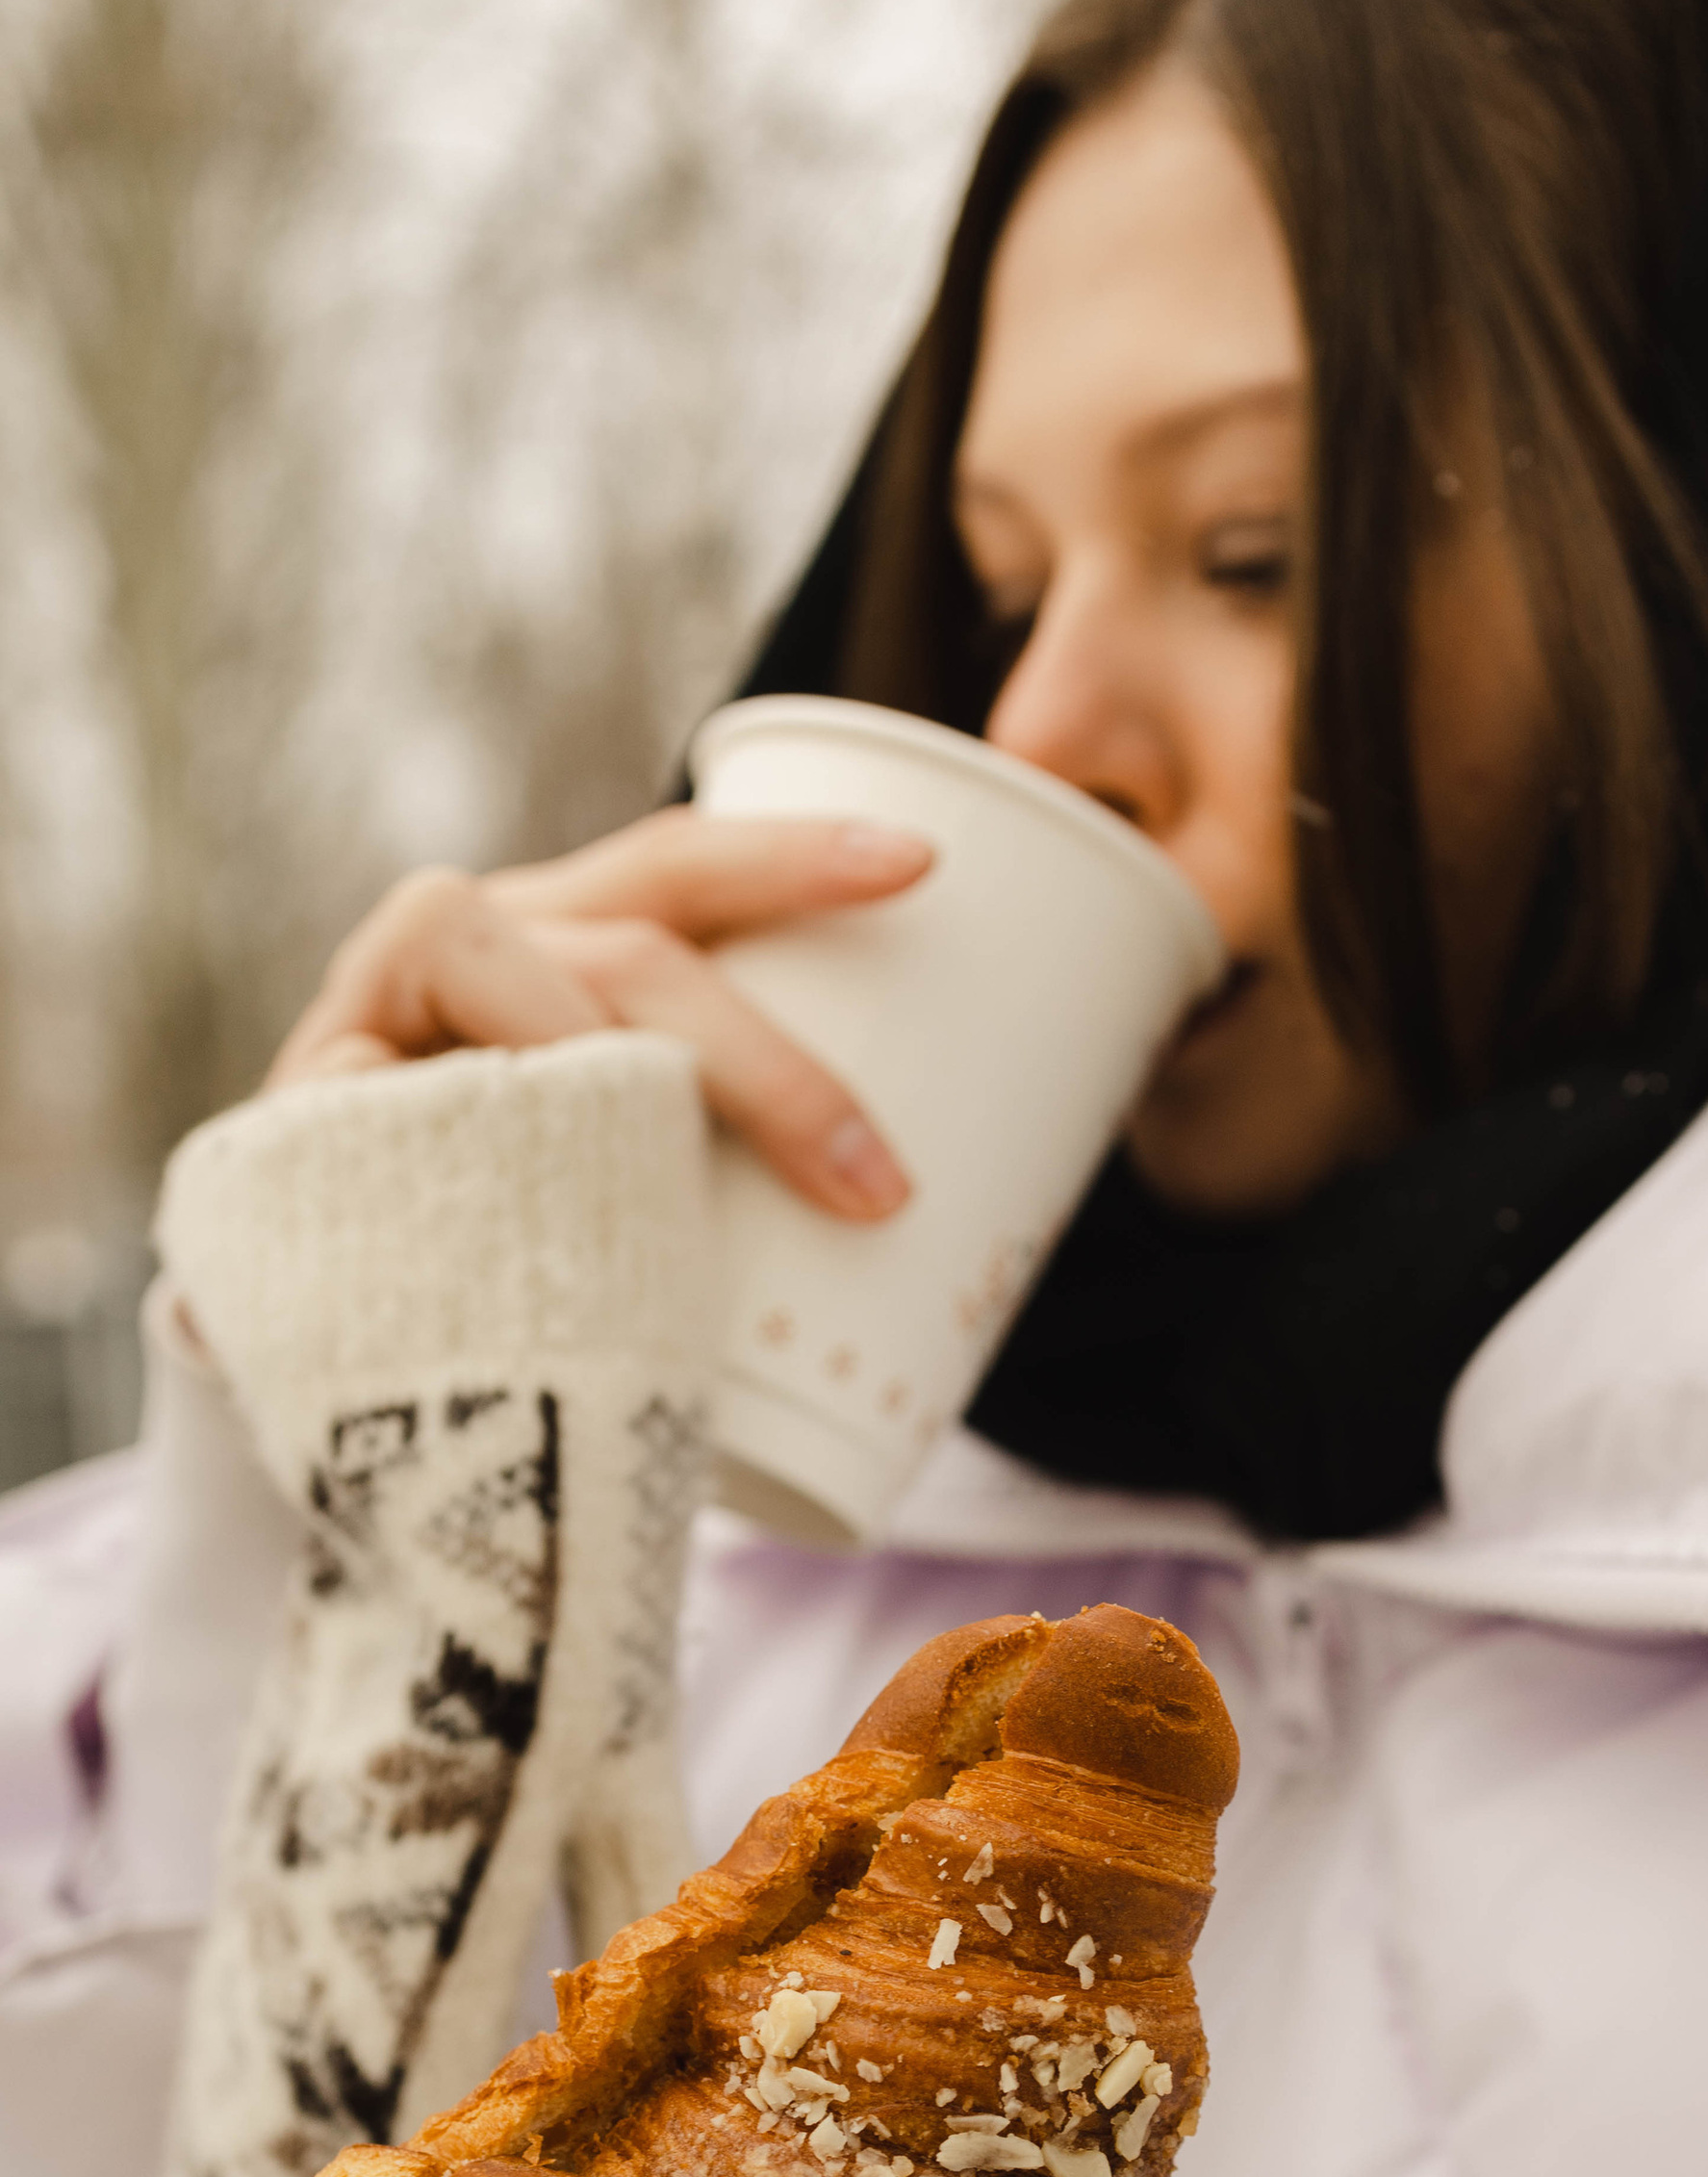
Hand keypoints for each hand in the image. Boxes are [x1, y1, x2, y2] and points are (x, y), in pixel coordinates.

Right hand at [265, 807, 935, 1220]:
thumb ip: (724, 1147)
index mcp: (560, 935)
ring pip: (527, 1001)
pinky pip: (407, 1106)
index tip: (922, 865)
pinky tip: (536, 1192)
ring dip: (628, 1085)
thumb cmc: (517, 1239)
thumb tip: (928, 1223)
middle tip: (873, 1179)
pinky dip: (482, 1139)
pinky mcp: (311, 1106)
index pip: (680, 867)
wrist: (328, 1321)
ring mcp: (377, 1015)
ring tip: (701, 1193)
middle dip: (766, 1062)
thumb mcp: (631, 1169)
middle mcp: (470, 946)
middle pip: (632, 950)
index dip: (792, 855)